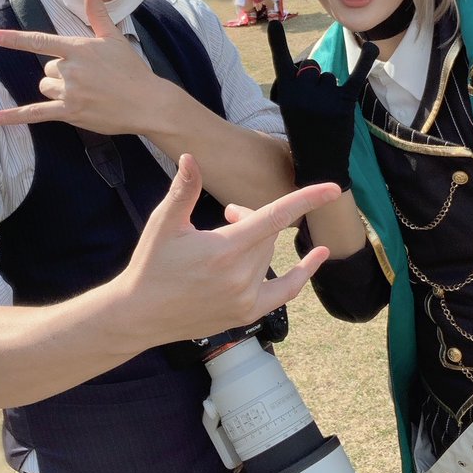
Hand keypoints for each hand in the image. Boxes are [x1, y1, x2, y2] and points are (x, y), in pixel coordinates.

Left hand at [0, 0, 156, 132]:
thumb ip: (96, 11)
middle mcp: (70, 69)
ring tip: (84, 93)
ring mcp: (70, 92)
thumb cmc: (132, 69)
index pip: (40, 41)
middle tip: (88, 79)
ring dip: (57, 90)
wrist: (147, 102)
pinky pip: (36, 114)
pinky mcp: (71, 112)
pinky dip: (14, 117)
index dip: (15, 39)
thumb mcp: (113, 37)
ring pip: (45, 87)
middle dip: (60, 73)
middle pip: (47, 69)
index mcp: (78, 48)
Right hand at [125, 153, 340, 342]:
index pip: (275, 217)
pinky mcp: (247, 314)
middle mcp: (240, 276)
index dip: (306, 200)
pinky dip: (303, 274)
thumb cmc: (150, 264)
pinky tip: (318, 256)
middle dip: (250, 218)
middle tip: (225, 216)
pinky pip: (285, 291)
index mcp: (223, 249)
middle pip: (267, 235)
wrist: (139, 314)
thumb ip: (184, 190)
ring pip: (269, 257)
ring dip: (258, 243)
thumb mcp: (164, 224)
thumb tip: (192, 158)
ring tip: (227, 241)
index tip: (332, 188)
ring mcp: (246, 298)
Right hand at [268, 20, 377, 190]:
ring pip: (331, 76)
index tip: (274, 23)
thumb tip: (315, 69)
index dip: (277, 42)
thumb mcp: (290, 110)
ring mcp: (324, 97)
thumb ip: (300, 86)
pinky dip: (364, 59)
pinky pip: (355, 74)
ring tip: (326, 114)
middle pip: (313, 67)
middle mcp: (303, 92)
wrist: (319, 165)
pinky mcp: (344, 103)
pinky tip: (370, 45)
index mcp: (285, 93)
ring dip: (331, 90)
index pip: (281, 61)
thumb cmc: (304, 134)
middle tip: (314, 106)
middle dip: (315, 81)